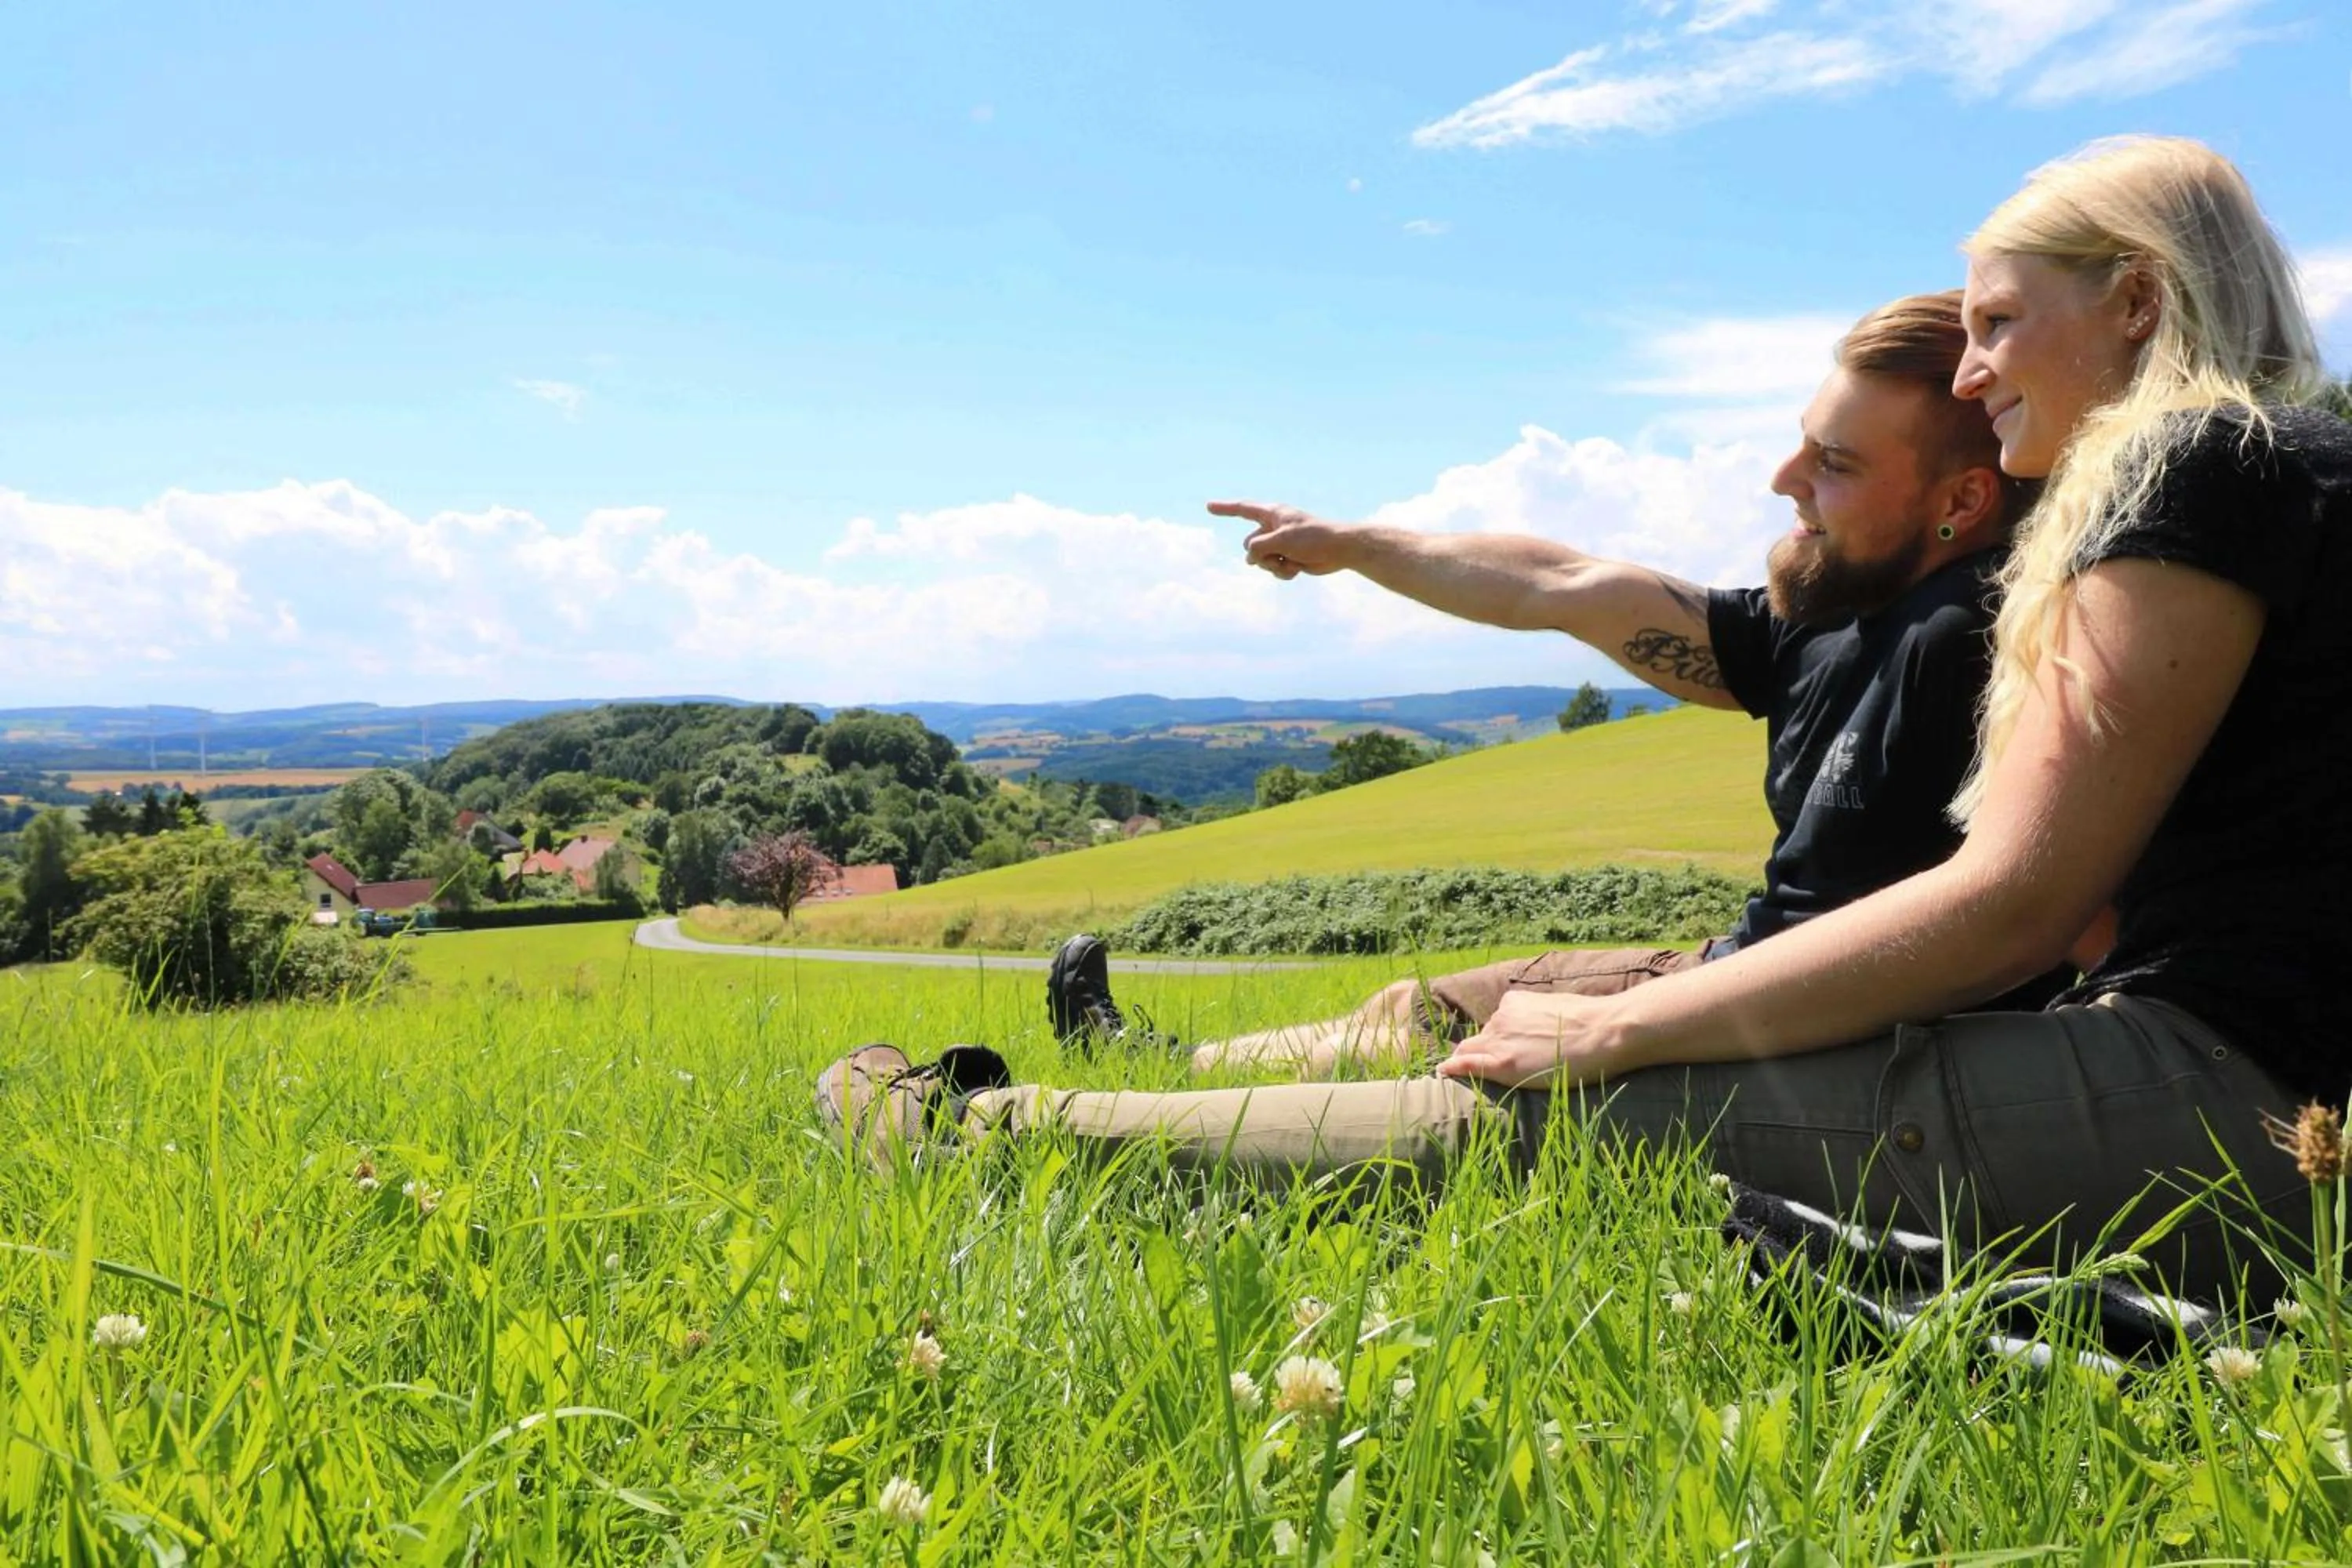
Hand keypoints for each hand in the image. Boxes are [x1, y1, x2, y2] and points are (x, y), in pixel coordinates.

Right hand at [1207, 499, 1354, 579]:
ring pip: (1260, 560)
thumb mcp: (1280, 539)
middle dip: (1259, 555)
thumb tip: (1251, 558)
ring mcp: (1281, 544)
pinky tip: (1297, 569)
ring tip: (1290, 561)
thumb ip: (1258, 547)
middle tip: (1277, 554)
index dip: (1225, 509)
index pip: (1243, 509)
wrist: (1340, 550)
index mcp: (1272, 514)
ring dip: (1272, 565)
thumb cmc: (1312, 538)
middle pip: (1249, 545)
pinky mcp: (1289, 558)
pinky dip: (1283, 572)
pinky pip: (1274, 569)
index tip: (1209, 507)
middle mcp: (1274, 528)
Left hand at [1435, 989, 1629, 1090]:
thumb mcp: (1557, 1009)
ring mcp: (1500, 1039)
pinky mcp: (1504, 1062)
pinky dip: (1453, 1068)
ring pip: (1473, 1053)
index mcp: (1514, 1003)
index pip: (1493, 1026)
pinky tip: (1442, 1073)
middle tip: (1481, 1071)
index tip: (1491, 1053)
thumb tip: (1536, 1030)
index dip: (1490, 1042)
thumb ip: (1536, 1019)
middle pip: (1478, 1040)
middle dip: (1476, 1054)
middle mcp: (1501, 1018)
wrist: (1605, 1031)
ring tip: (1486, 1082)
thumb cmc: (1592, 1022)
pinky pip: (1468, 1064)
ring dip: (1476, 1064)